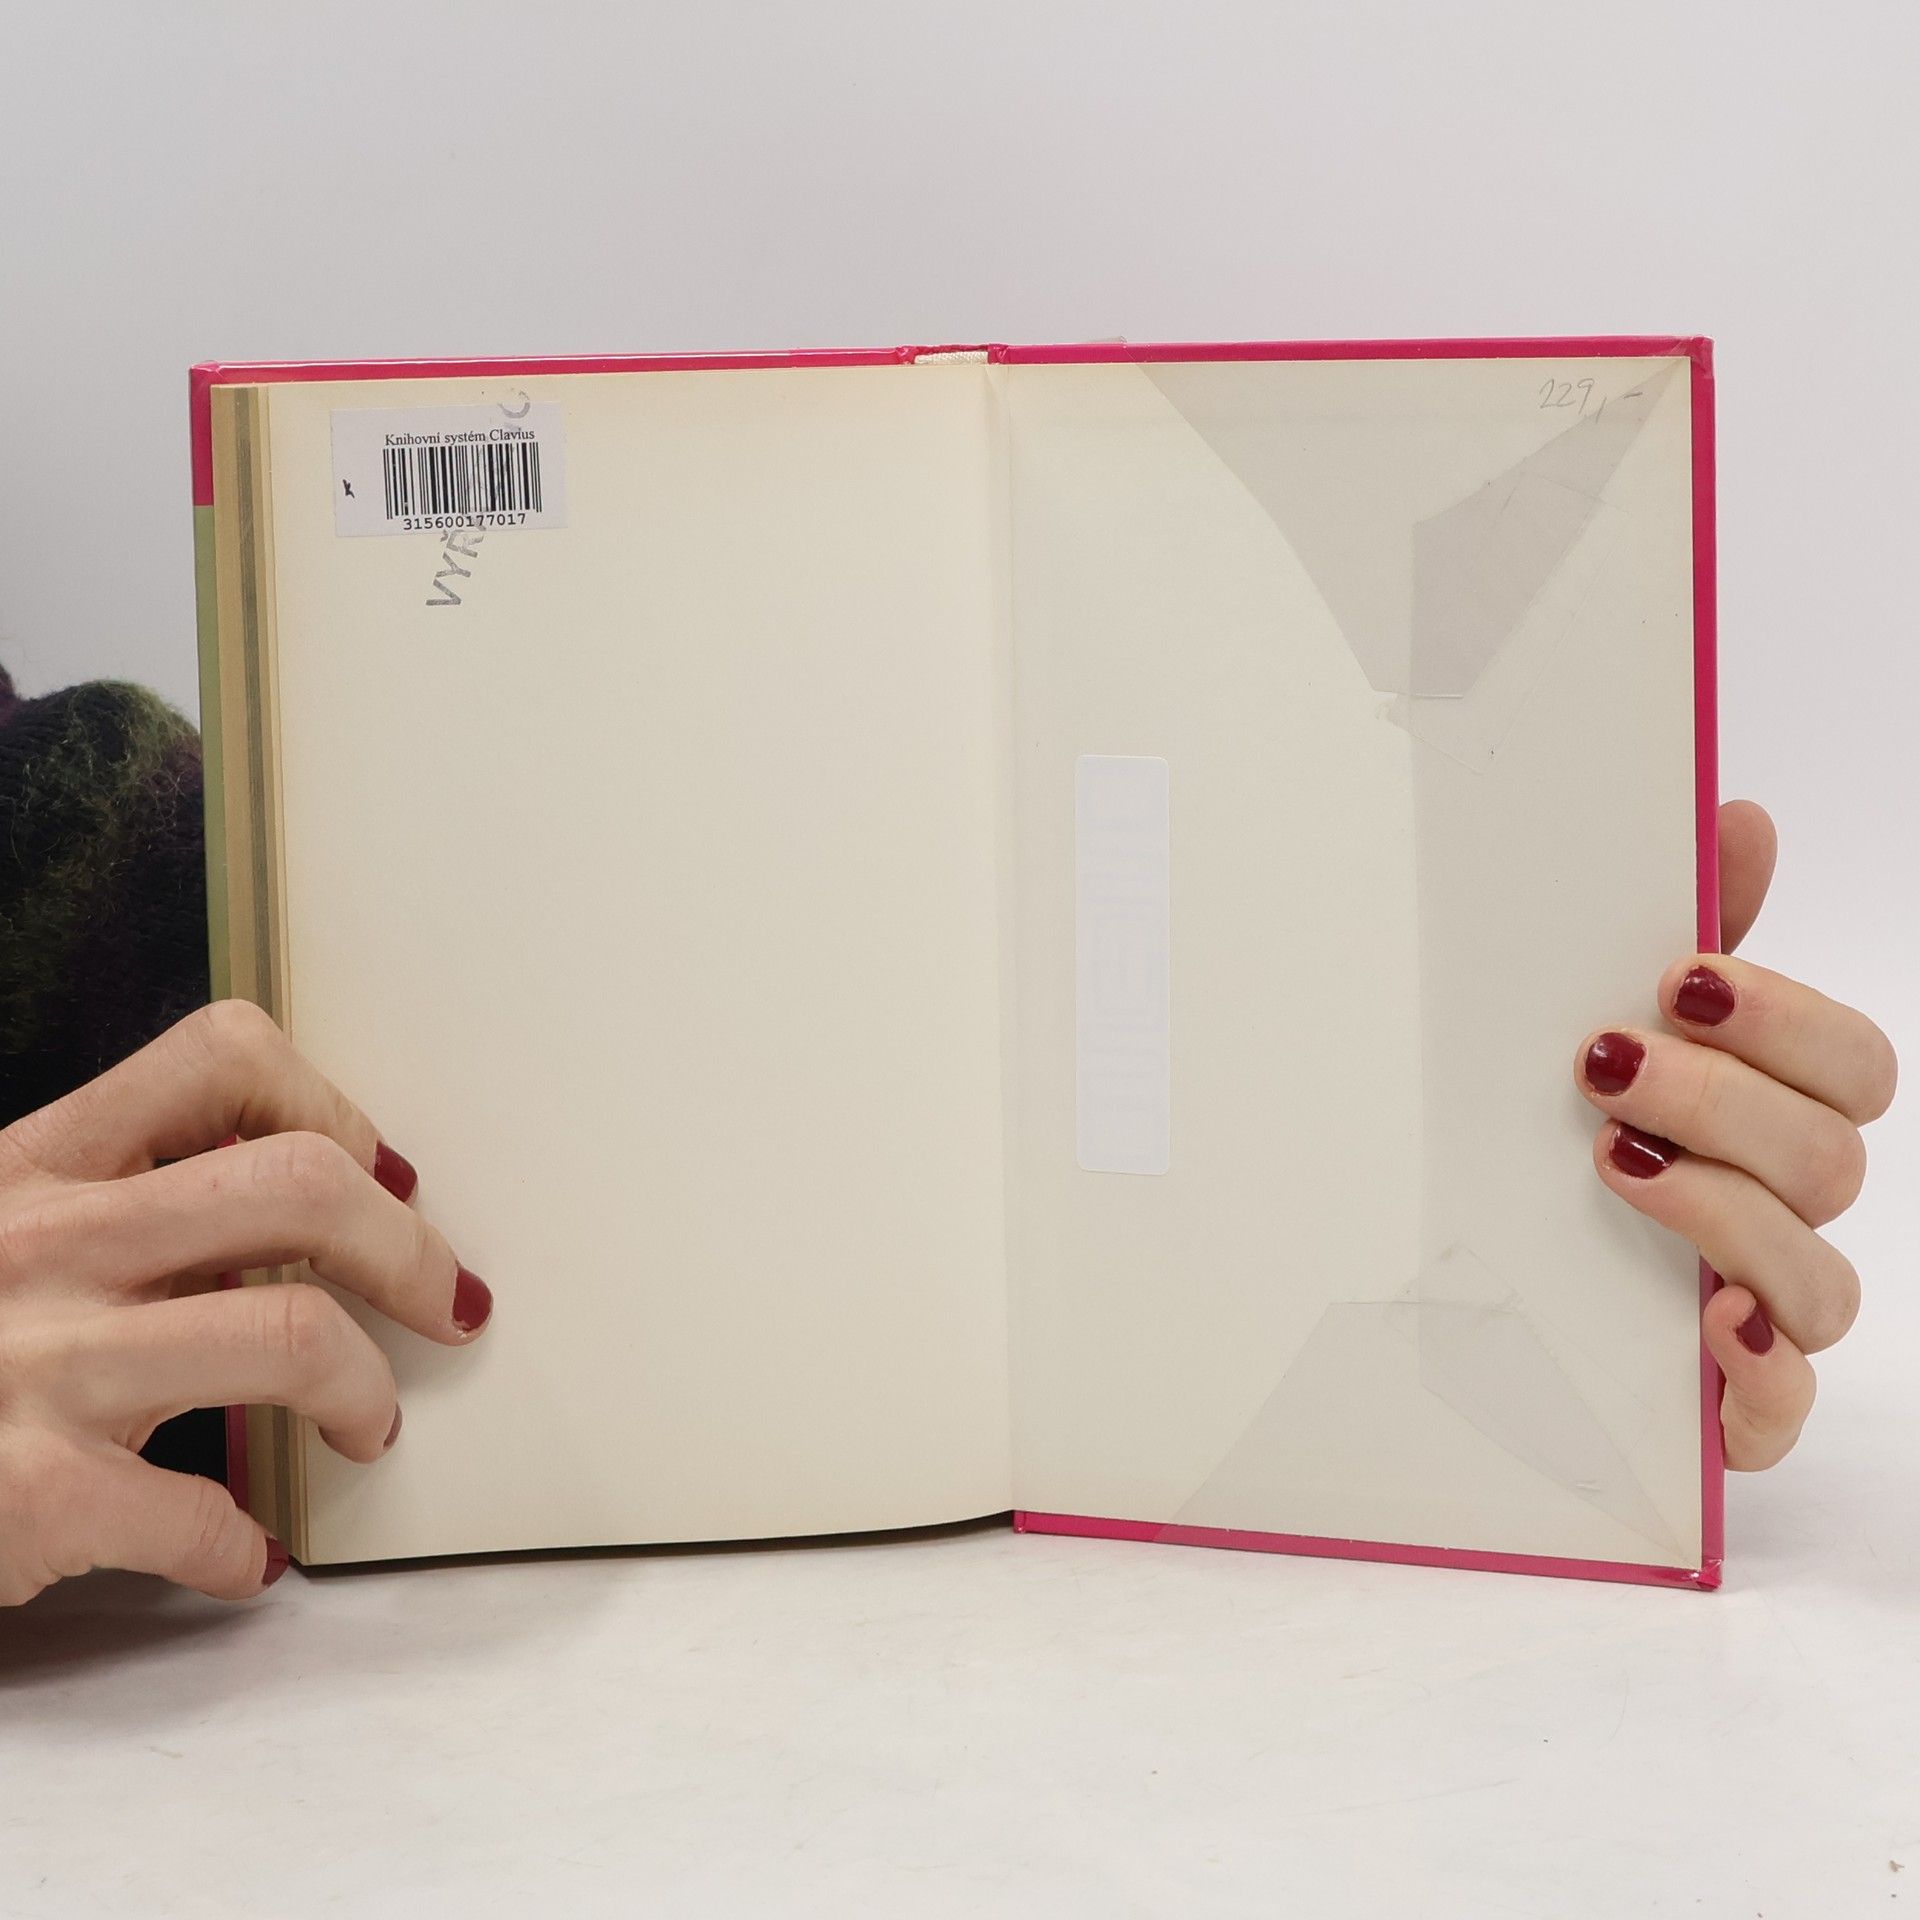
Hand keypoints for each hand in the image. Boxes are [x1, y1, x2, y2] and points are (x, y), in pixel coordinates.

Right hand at [0, 1001, 491, 1604]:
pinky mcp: (25, 1492)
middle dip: (408, 1245)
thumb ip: (112, 1212)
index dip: (332, 1103)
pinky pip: (203, 1515)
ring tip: (364, 1426)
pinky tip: (243, 1558)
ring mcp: (33, 1365)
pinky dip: (246, 1549)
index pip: (222, 1055)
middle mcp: (42, 1243)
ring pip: (292, 1335)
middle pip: (300, 1182)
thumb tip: (295, 1212)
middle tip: (442, 1301)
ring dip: (365, 1388)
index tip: (379, 1169)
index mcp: (36, 1167)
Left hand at [1576, 800, 1895, 1468]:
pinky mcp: (1724, 1403)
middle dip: (1722, 1100)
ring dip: (1723, 1213)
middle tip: (1602, 1064)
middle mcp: (1786, 1211)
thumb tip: (1735, 817)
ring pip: (1818, 1279)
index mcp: (1776, 1115)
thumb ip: (1688, 935)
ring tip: (1614, 1165)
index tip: (1681, 979)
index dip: (1784, 1019)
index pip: (1852, 1065)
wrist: (1490, 1287)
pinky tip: (1710, 1325)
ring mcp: (1762, 1310)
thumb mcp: (1614, 1028)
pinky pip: (1782, 1411)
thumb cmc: (1575, 1135)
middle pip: (1834, 1157)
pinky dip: (1761, 1374)